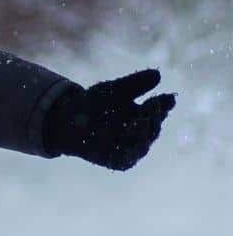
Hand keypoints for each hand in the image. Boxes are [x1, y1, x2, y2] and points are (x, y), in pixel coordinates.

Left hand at [43, 69, 174, 169]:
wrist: (65, 121)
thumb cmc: (93, 104)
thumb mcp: (113, 90)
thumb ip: (134, 84)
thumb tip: (157, 74)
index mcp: (145, 114)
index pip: (160, 109)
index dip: (165, 104)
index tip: (169, 98)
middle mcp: (142, 133)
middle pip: (154, 126)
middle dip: (155, 116)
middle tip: (154, 104)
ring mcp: (131, 149)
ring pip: (143, 143)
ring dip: (144, 132)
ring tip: (142, 119)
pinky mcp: (118, 162)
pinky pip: (128, 159)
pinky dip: (130, 151)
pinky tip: (132, 142)